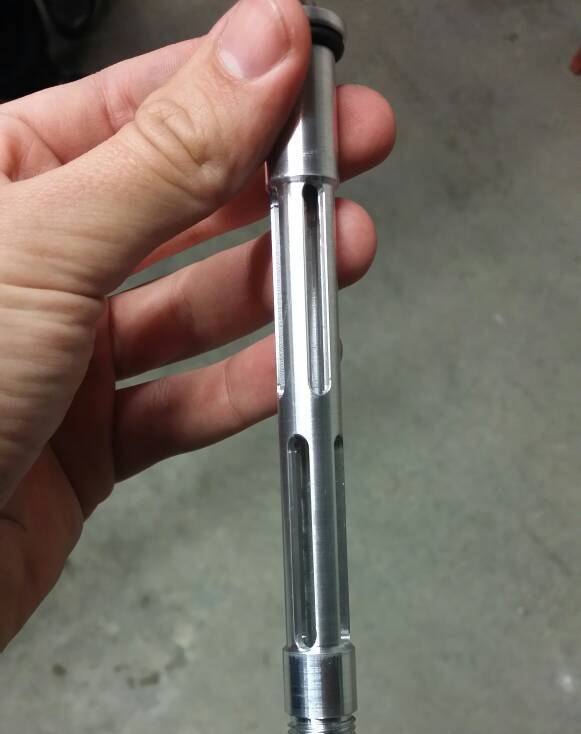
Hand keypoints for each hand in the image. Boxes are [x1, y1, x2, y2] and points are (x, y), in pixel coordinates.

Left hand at [0, 0, 394, 648]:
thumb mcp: (46, 248)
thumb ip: (163, 158)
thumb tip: (253, 56)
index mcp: (0, 181)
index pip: (137, 108)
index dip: (232, 87)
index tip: (310, 76)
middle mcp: (37, 264)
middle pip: (178, 205)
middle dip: (269, 185)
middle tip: (346, 160)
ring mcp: (66, 355)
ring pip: (190, 309)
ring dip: (270, 285)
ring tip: (337, 254)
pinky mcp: (90, 440)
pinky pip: (182, 404)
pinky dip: (237, 388)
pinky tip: (285, 363)